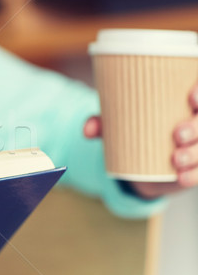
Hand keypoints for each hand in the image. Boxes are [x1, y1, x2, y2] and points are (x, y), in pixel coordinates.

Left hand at [83, 81, 197, 198]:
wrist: (137, 163)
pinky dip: (194, 175)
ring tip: (175, 159)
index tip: (190, 98)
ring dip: (195, 153)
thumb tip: (87, 129)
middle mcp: (195, 122)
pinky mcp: (195, 167)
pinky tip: (181, 177)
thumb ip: (102, 124)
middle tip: (177, 134)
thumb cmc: (132, 130)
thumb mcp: (116, 124)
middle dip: (197, 127)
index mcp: (182, 103)